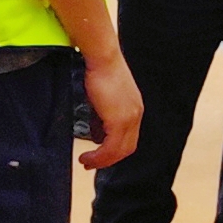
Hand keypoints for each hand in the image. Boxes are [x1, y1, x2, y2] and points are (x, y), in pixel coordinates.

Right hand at [79, 53, 143, 170]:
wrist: (103, 59)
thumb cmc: (100, 74)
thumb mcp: (103, 101)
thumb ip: (103, 119)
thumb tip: (97, 136)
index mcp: (135, 110)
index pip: (129, 139)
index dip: (114, 152)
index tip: (98, 156)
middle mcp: (136, 115)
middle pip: (126, 148)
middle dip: (108, 160)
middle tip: (90, 163)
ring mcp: (130, 118)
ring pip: (119, 150)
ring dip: (102, 161)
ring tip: (85, 161)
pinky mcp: (119, 119)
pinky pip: (110, 146)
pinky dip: (99, 156)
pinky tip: (86, 156)